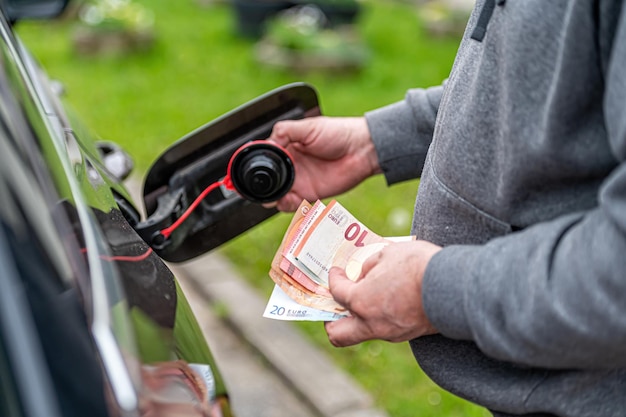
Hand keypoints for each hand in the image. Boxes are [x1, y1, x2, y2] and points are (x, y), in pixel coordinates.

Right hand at [268, 116, 380, 211]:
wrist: (362, 150)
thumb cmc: (339, 133)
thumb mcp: (308, 127)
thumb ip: (285, 131)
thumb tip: (267, 142)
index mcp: (288, 147)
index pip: (265, 157)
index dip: (257, 164)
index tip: (248, 170)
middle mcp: (292, 165)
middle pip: (268, 180)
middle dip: (261, 186)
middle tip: (258, 188)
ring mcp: (300, 181)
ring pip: (278, 194)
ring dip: (272, 198)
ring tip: (274, 196)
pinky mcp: (310, 194)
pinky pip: (293, 204)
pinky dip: (286, 205)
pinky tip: (286, 200)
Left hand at [324, 240, 440, 346]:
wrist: (454, 285)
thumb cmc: (418, 265)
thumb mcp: (387, 254)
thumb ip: (369, 266)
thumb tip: (364, 274)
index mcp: (361, 301)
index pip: (337, 292)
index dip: (333, 278)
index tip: (336, 272)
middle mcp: (371, 323)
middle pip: (338, 334)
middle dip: (330, 320)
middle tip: (334, 304)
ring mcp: (390, 333)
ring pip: (363, 332)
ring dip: (359, 317)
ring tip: (366, 297)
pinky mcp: (408, 335)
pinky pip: (384, 329)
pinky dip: (380, 317)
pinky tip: (388, 300)